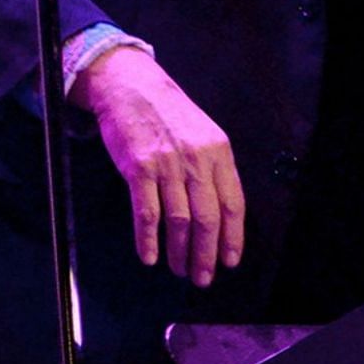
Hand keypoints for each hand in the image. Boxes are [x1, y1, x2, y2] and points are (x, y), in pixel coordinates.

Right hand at [74, 47, 244, 286]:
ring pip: (179, 221)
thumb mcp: (202, 133)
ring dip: (179, 252)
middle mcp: (196, 160)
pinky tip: (149, 256)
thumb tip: (220, 212)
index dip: (232, 238)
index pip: (232, 204)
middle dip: (206, 255)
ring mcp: (166, 164)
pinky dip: (148, 239)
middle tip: (202, 278)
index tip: (229, 261)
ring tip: (178, 269)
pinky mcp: (138, 168)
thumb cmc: (168, 112)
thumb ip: (212, 168)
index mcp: (218, 152)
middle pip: (207, 219)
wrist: (131, 86)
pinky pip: (147, 213)